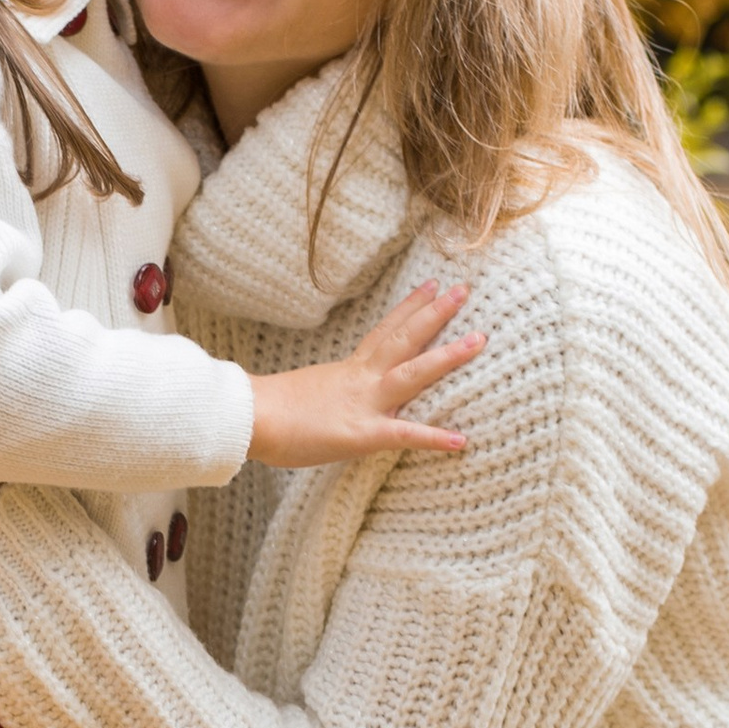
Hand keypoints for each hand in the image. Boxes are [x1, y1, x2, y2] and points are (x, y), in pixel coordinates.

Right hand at [243, 281, 481, 469]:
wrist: (248, 417)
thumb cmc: (264, 410)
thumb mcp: (303, 393)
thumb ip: (326, 393)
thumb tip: (328, 399)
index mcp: (348, 370)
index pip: (384, 332)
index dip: (410, 309)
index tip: (430, 286)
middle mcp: (361, 379)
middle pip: (404, 339)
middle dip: (436, 314)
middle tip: (464, 290)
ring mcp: (364, 404)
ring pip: (413, 374)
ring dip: (447, 357)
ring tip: (480, 340)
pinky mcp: (362, 434)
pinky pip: (404, 435)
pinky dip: (434, 439)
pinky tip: (462, 441)